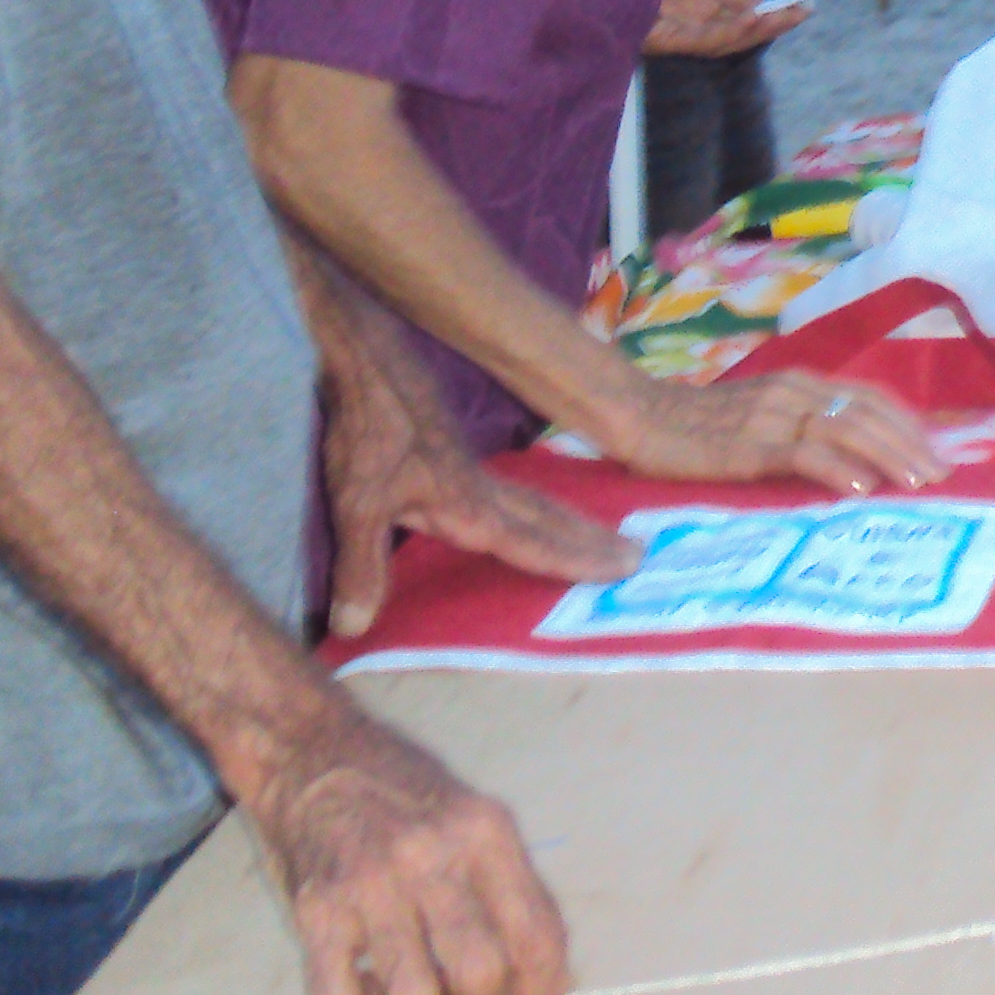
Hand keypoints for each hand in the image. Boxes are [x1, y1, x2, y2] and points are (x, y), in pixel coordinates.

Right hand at [246, 701, 567, 994]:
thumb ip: (513, 885)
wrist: (316, 755)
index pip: (534, 931)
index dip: (541, 987)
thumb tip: (547, 968)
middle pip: (479, 972)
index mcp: (485, 832)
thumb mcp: (477, 817)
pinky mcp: (315, 910)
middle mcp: (431, 855)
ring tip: (425, 988)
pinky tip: (370, 983)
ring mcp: (369, 884)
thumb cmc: (406, 794)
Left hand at [314, 298, 631, 642]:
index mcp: (467, 505)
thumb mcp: (356, 504)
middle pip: (548, 519)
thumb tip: (355, 628)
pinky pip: (515, 489)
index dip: (571, 560)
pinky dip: (542, 505)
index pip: (530, 540)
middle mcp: (481, 489)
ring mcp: (472, 468)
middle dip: (591, 541)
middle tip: (638, 555)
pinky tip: (535, 508)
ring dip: (573, 523)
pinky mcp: (456, 454)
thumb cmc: (368, 432)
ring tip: (607, 537)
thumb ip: (360, 566)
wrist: (371, 365)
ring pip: (536, 501)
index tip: (619, 570)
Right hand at [611, 368, 943, 494]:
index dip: (908, 425)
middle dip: (911, 445)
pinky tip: (861, 488)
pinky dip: (838, 468)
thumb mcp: (762, 414)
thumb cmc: (700, 424)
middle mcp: (796, 392)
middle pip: (869, 413)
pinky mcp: (750, 444)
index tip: (937, 454)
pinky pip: (803, 452)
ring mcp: (774, 415)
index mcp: (802, 382)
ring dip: (889, 457)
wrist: (640, 416)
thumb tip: (853, 457)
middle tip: (943, 477)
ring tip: (917, 484)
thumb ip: (802, 426)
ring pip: (847, 429)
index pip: (871, 398)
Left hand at [645, 0, 804, 58]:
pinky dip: (731, 30)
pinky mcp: (662, 40)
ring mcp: (678, 30)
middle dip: (770, 24)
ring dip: (756, 30)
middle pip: (737, 30)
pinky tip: (753, 18)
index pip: (740, 11)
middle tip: (802, 14)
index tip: (803, 5)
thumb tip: (761, 3)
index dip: (771, 11)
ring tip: (782, 17)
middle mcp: (691, 17)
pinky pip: (703, 40)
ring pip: (725, 39)